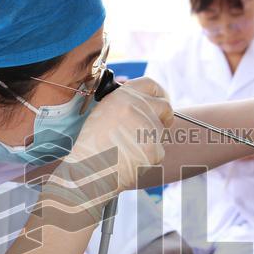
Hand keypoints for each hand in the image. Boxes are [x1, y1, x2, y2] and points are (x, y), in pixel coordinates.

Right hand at [35, 78, 171, 222]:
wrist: (89, 168)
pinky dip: (148, 157)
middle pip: (165, 107)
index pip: (152, 85)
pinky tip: (131, 160)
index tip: (160, 102)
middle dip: (164, 117)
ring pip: (160, 133)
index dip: (159, 94)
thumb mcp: (104, 111)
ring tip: (128, 149)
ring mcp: (150, 128)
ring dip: (150, 140)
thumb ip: (126, 103)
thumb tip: (145, 104)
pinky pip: (158, 152)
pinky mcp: (155, 149)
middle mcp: (140, 107)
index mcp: (125, 95)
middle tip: (155, 127)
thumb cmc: (92, 143)